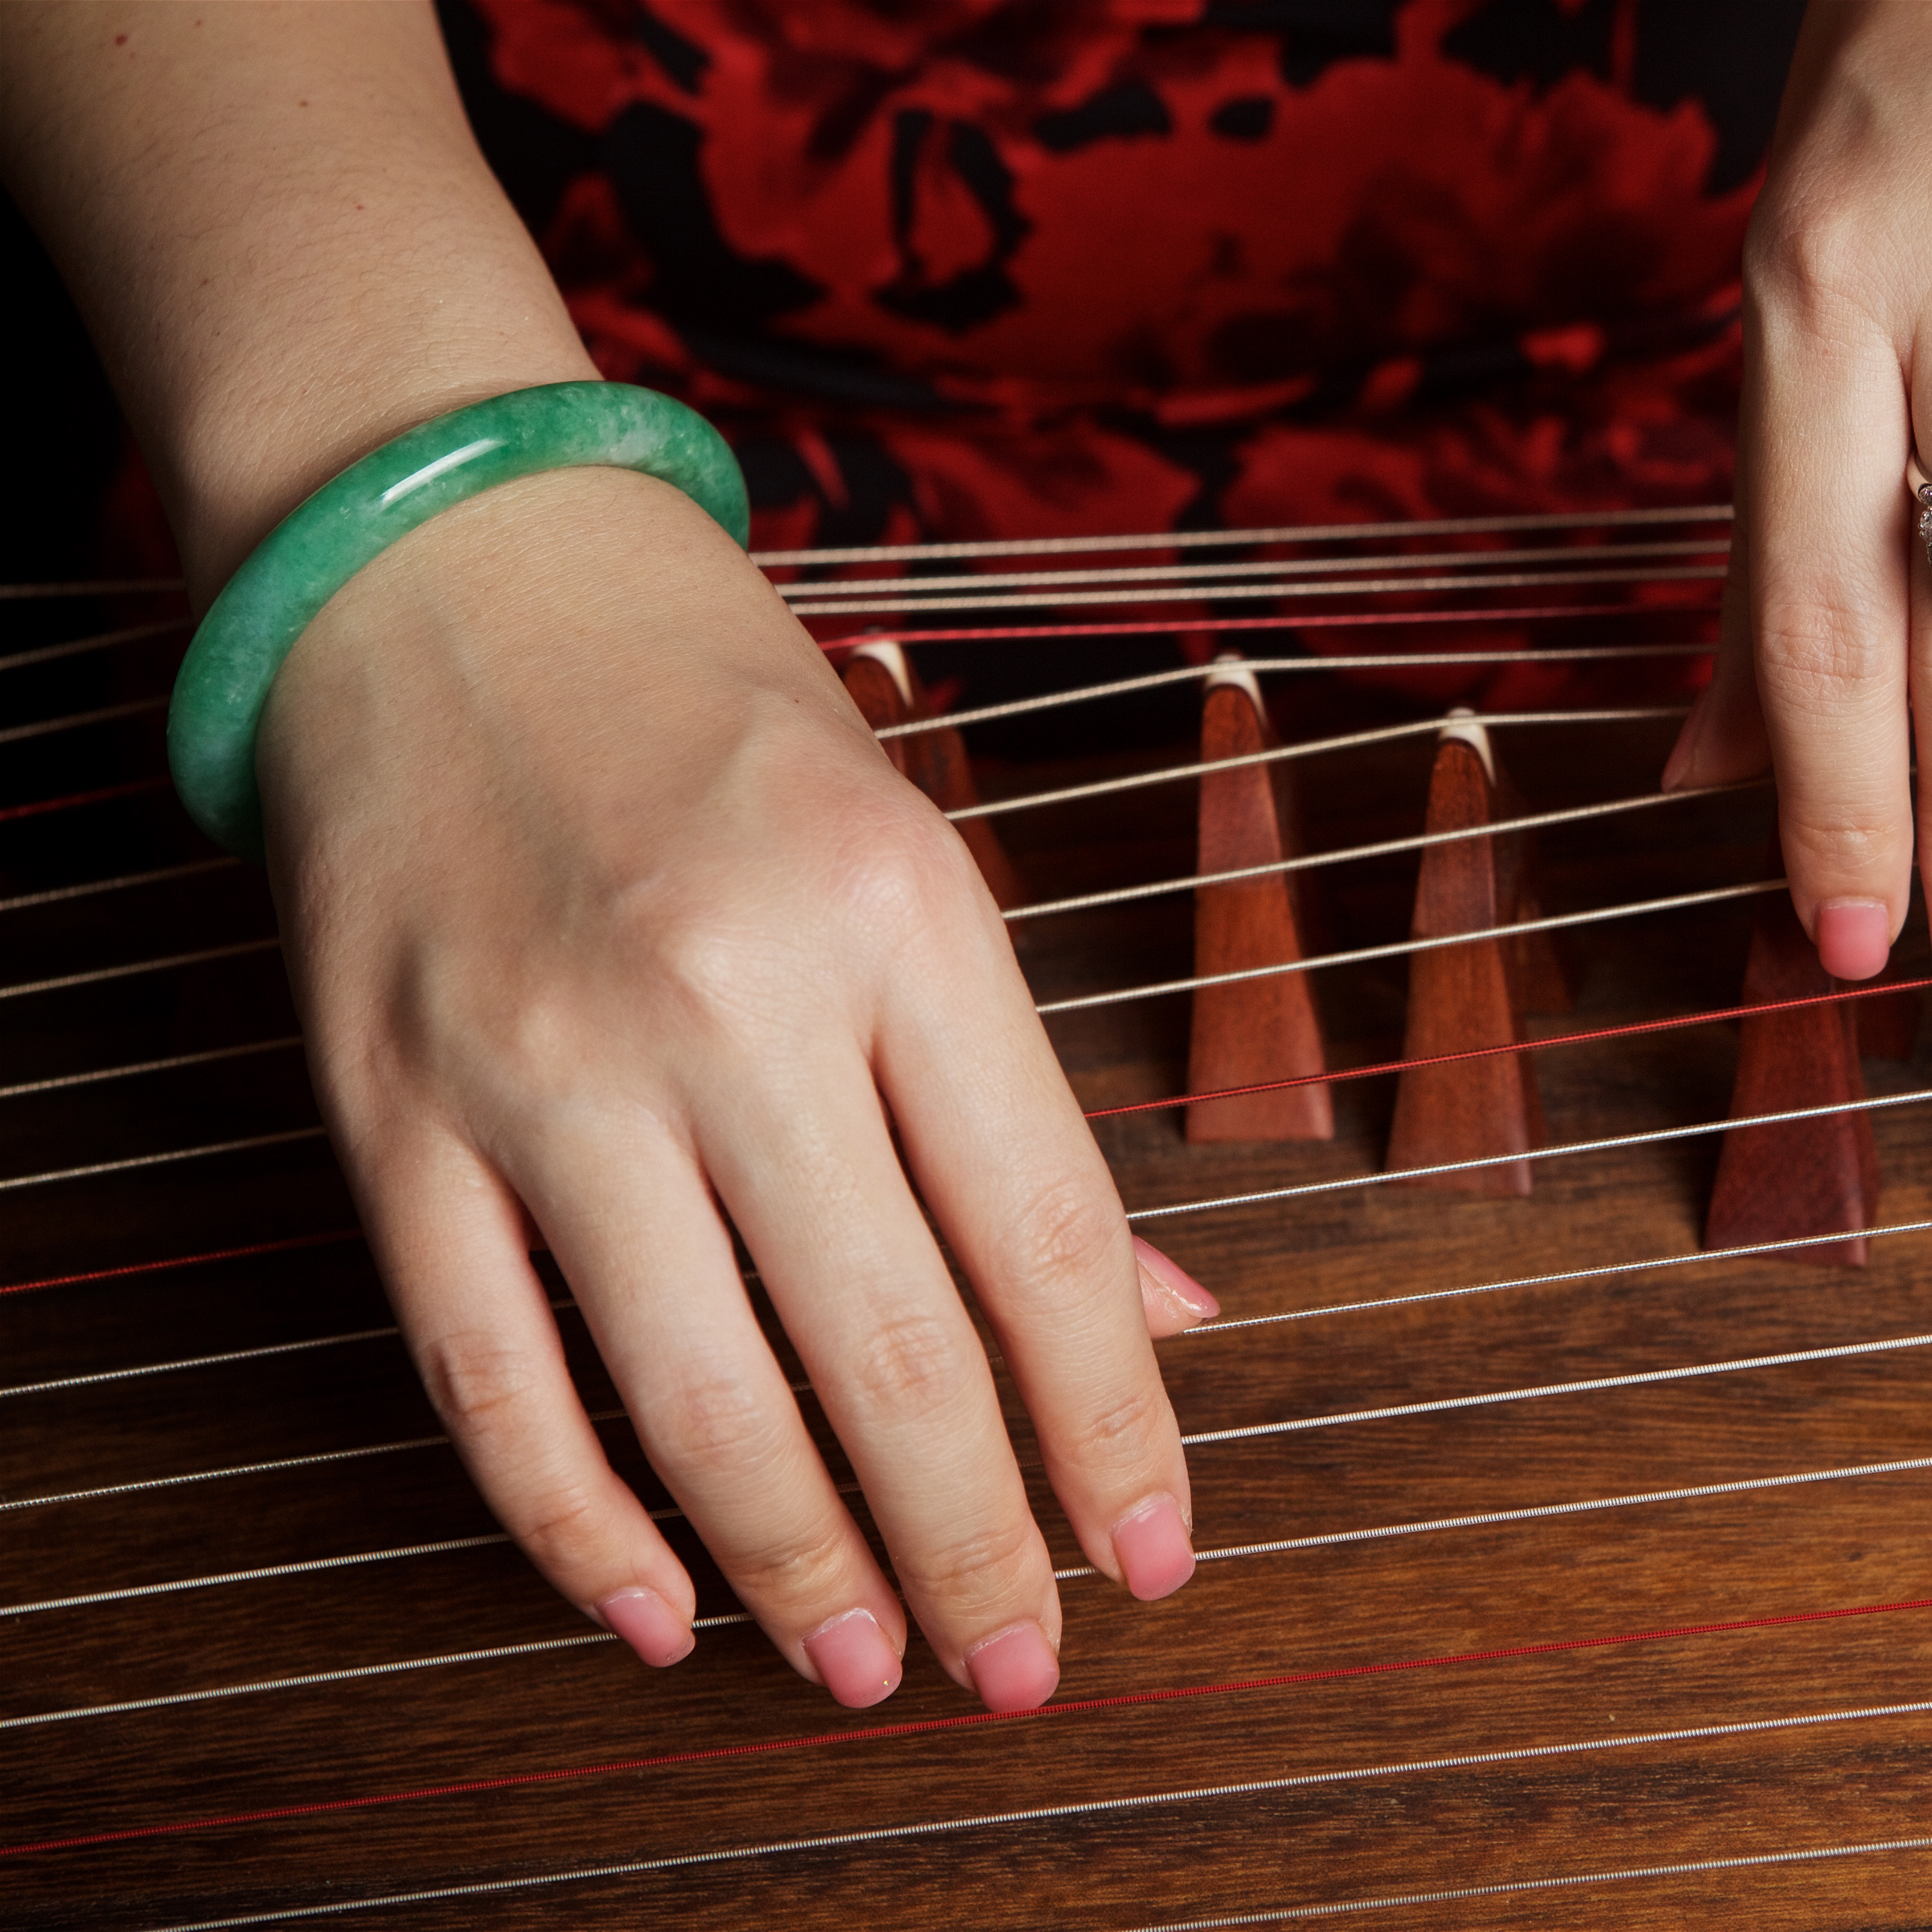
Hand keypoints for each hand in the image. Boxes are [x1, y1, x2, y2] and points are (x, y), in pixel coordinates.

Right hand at [256, 465, 1208, 1711]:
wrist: (450, 574)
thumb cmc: (715, 716)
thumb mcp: (909, 855)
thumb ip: (1017, 1100)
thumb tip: (1160, 1317)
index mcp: (897, 906)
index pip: (1048, 1236)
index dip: (1115, 1429)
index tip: (1150, 1554)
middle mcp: (726, 989)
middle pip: (893, 1353)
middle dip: (975, 1548)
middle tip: (1015, 1663)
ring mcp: (540, 1061)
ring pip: (699, 1402)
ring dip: (800, 1572)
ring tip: (864, 1669)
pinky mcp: (389, 1111)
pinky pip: (491, 1381)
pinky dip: (574, 1528)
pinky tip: (657, 1609)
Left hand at [1662, 0, 1930, 978]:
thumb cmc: (1897, 119)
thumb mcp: (1795, 312)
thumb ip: (1764, 550)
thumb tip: (1698, 771)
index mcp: (1811, 302)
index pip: (1818, 611)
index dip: (1839, 796)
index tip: (1851, 937)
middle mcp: (1918, 299)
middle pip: (1923, 616)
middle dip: (1918, 762)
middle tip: (1895, 863)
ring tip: (1904, 749)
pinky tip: (1925, 555)